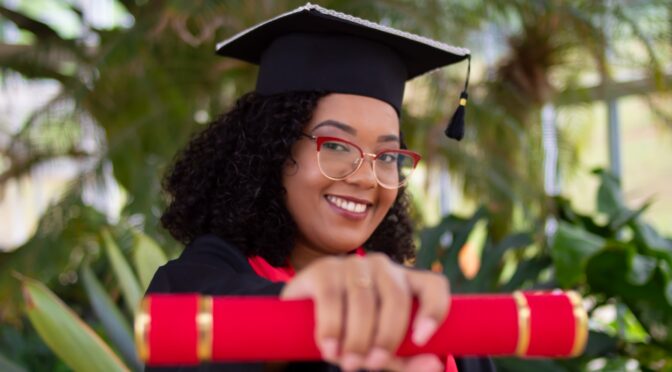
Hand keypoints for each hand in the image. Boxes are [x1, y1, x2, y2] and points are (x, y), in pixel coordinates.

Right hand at [280, 252, 450, 371]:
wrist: (303, 320)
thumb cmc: (353, 334)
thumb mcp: (381, 350)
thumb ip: (406, 360)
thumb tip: (434, 365)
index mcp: (406, 283)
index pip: (434, 286)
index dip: (434, 309)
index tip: (422, 340)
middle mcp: (383, 267)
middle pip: (397, 298)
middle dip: (387, 337)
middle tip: (372, 365)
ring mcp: (353, 264)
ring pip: (364, 300)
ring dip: (357, 337)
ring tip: (348, 362)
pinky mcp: (324, 269)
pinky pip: (332, 298)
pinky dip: (332, 327)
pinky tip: (330, 347)